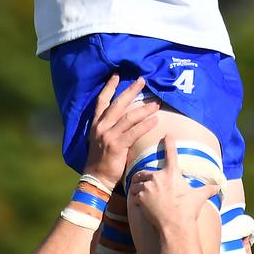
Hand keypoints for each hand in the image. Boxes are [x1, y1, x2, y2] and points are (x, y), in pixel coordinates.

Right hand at [84, 75, 158, 190]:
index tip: (116, 75)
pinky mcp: (116, 146)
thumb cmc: (102, 158)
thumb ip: (111, 126)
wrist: (97, 177)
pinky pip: (134, 132)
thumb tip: (126, 115)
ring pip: (129, 117)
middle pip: (118, 104)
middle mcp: (101, 127)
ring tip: (156, 103)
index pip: (101, 101)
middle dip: (131, 91)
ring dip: (144, 108)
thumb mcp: (101, 138)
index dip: (109, 87)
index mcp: (96, 124)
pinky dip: (146, 125)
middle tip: (142, 80)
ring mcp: (108, 135)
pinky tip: (155, 120)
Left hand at [129, 134, 218, 232]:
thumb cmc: (187, 211)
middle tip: (146, 185)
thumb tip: (219, 188)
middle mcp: (158, 176)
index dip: (169, 142)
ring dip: (138, 186)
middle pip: (146, 171)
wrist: (175, 226)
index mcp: (173, 173)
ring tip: (141, 194)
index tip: (167, 135)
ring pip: (137, 181)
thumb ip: (208, 190)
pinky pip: (134, 194)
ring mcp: (148, 186)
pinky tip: (139, 204)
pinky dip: (135, 197)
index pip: (171, 153)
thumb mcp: (199, 198)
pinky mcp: (140, 196)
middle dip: (144, 177)